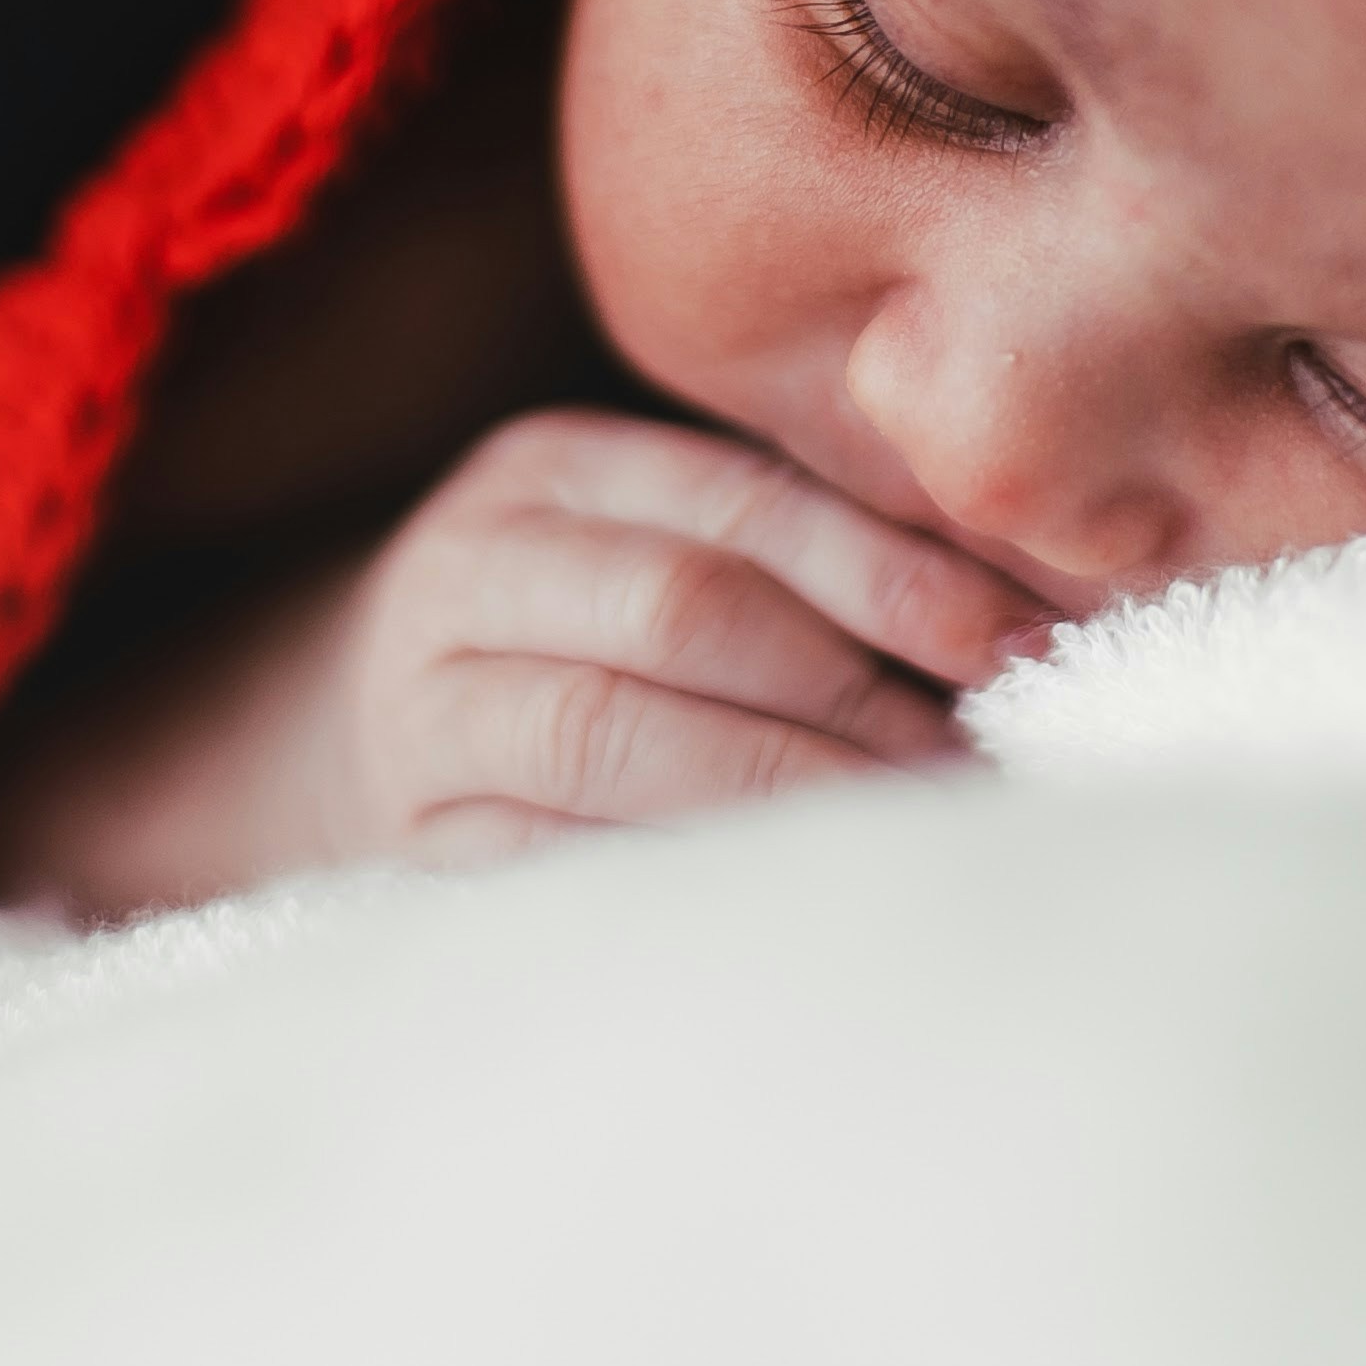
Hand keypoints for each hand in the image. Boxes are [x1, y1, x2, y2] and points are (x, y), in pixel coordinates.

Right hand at [20, 411, 1049, 908]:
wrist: (346, 735)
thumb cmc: (579, 631)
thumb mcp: (656, 541)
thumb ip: (798, 550)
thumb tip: (1019, 615)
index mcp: (546, 470)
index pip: (738, 506)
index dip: (887, 575)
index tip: (1013, 644)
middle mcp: (468, 571)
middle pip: (684, 614)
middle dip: (851, 692)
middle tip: (975, 756)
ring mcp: (425, 711)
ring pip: (618, 740)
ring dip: (786, 790)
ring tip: (911, 822)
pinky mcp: (415, 843)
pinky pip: (557, 862)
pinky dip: (687, 877)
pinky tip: (792, 895)